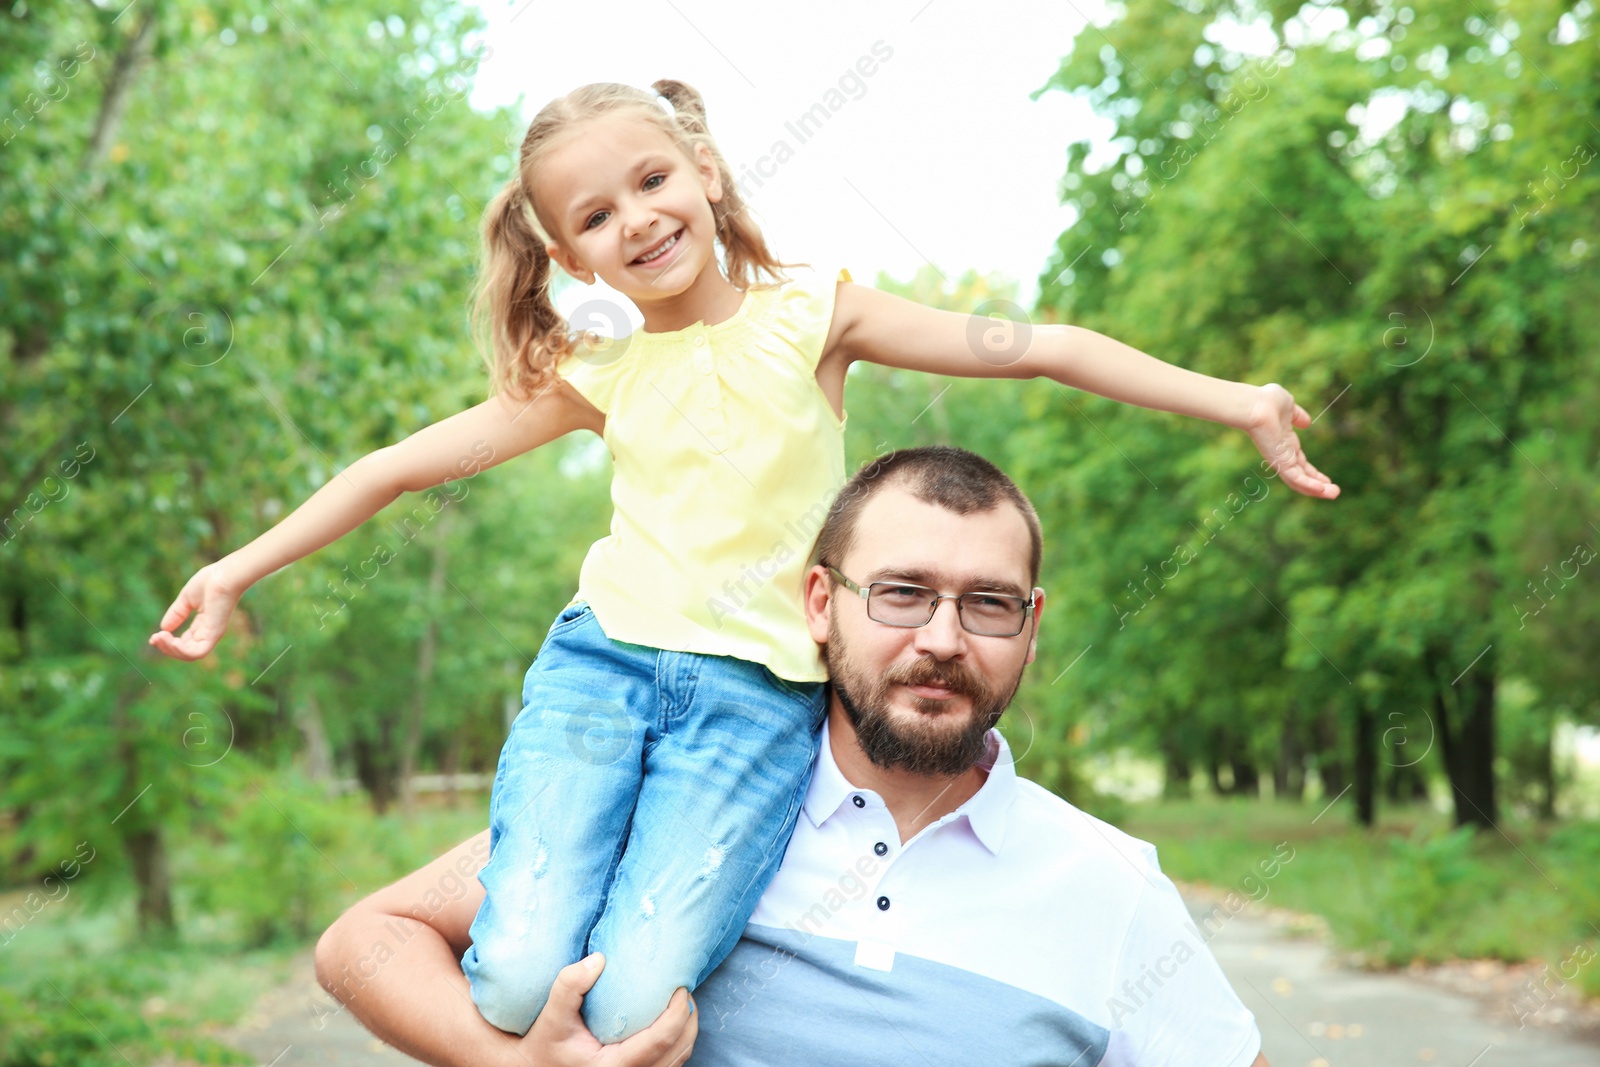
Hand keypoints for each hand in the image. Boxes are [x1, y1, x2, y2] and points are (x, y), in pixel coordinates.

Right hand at [147, 561, 244, 660]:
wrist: (224, 575)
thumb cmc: (210, 581)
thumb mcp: (187, 599)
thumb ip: (177, 613)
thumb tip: (163, 628)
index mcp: (204, 623)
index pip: (185, 642)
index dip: (168, 643)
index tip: (154, 637)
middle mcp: (208, 632)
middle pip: (186, 651)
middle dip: (166, 648)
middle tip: (154, 639)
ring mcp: (212, 634)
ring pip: (190, 655)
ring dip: (171, 650)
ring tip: (159, 638)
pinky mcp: (215, 634)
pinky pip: (198, 652)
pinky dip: (181, 651)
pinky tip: (170, 640)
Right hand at [517, 953, 697, 1066]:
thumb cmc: (544, 1043)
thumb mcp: (551, 1016)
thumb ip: (570, 986)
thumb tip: (599, 959)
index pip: (661, 1040)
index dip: (678, 1012)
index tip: (680, 987)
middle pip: (679, 1050)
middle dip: (689, 1018)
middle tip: (684, 989)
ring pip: (679, 1059)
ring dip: (686, 1030)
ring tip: (680, 1001)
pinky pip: (671, 1063)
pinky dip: (678, 1041)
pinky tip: (671, 1019)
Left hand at [1243, 384, 1339, 498]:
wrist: (1257, 404)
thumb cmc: (1267, 402)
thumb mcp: (1288, 407)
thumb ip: (1297, 416)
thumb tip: (1307, 422)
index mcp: (1284, 443)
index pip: (1300, 463)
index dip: (1313, 473)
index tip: (1326, 480)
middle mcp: (1282, 454)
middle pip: (1302, 476)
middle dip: (1318, 485)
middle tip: (1335, 492)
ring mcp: (1280, 460)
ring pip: (1300, 482)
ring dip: (1318, 490)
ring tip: (1335, 495)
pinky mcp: (1280, 463)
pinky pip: (1297, 479)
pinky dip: (1310, 486)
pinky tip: (1323, 490)